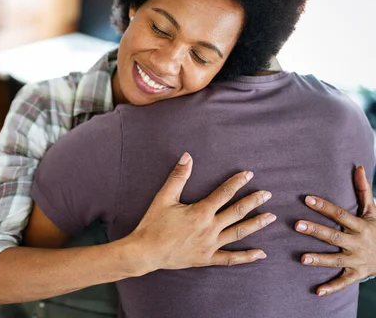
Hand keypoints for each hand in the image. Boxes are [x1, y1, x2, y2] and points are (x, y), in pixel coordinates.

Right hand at [128, 152, 275, 273]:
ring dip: (256, 224)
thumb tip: (187, 156)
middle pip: (237, 212)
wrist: (145, 251)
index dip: (237, 182)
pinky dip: (246, 257)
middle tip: (267, 194)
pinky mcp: (207, 258)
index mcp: (200, 212)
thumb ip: (178, 177)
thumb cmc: (153, 224)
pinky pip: (230, 258)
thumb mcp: (164, 197)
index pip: (224, 193)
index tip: (249, 174)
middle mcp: (209, 228)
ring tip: (271, 217)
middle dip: (253, 202)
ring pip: (238, 233)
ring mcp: (210, 245)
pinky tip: (261, 253)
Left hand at [295, 166, 375, 295]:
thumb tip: (358, 166)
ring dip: (319, 260)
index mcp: (359, 226)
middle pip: (333, 236)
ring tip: (302, 258)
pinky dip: (331, 288)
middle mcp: (357, 243)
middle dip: (315, 230)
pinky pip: (343, 282)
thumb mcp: (373, 211)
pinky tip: (317, 291)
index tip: (307, 198)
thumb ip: (363, 190)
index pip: (339, 214)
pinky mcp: (356, 274)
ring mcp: (356, 260)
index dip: (323, 206)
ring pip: (335, 260)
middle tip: (296, 224)